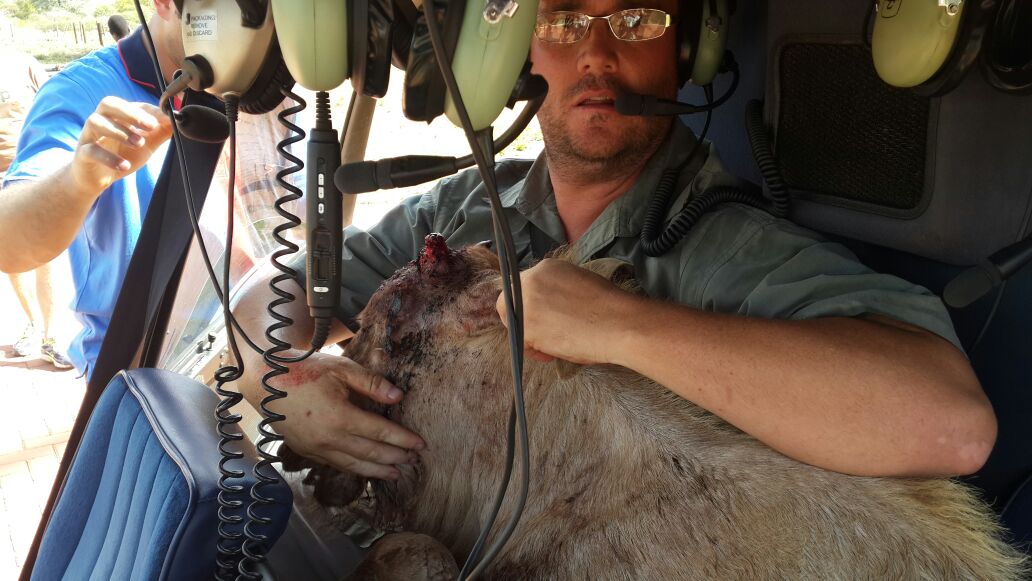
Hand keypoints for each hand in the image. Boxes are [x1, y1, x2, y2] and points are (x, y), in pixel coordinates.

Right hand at [70, 96, 171, 195]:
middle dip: (130, 113)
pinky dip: (108, 157)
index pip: (130, 104)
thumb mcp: (145, 144)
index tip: (164, 119)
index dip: (147, 110)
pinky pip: (90, 150)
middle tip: (150, 126)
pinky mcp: (82, 154)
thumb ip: (160, 132)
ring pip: (95, 122)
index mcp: (115, 116)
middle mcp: (100, 120)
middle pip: (108, 104)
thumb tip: (178, 119)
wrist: (97, 177)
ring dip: (120, 131)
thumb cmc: (121, 155)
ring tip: (139, 143)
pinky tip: (124, 165)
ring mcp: (88, 136)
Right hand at [264, 351, 425, 479]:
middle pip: (370, 453)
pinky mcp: (306, 451)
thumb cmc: (304, 369)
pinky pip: (336, 464)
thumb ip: (371, 384)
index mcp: (340, 416)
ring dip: (377, 470)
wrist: (264, 381)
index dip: (402, 439)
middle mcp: (328, 438)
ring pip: (353, 465)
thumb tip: (398, 397)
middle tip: (413, 461)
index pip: (380, 433)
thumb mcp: (341, 368)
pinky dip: (355, 468)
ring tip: (395, 474)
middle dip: (394, 458)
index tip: (420, 444)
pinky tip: (366, 469)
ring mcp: (315, 448)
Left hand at [496, 258, 635, 364]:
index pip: (524, 285)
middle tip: (542, 332)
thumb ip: (557, 290)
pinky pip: (521, 342)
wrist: (619, 323)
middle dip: (522, 318)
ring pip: (514, 322)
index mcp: (545, 267)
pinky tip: (554, 352)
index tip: (544, 315)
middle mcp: (530, 280)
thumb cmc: (608, 307)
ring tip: (555, 344)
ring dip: (530, 335)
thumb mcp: (578, 283)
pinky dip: (535, 350)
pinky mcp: (525, 327)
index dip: (531, 303)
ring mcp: (525, 303)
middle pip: (510, 302)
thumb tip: (552, 305)